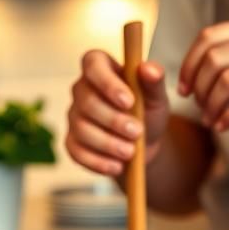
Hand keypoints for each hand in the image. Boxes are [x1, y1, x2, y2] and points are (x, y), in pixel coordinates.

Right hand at [66, 50, 170, 177]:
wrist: (143, 145)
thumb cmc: (147, 113)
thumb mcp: (157, 96)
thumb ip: (154, 82)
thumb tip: (148, 69)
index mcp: (101, 68)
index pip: (92, 63)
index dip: (107, 82)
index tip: (128, 101)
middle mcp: (82, 90)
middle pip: (86, 101)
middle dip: (113, 120)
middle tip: (137, 132)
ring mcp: (74, 117)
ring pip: (81, 129)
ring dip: (108, 143)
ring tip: (130, 151)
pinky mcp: (72, 142)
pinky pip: (77, 152)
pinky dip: (98, 161)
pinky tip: (117, 165)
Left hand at [178, 15, 228, 134]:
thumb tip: (196, 64)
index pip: (208, 37)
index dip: (188, 64)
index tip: (183, 88)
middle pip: (213, 59)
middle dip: (198, 88)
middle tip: (197, 107)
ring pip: (226, 81)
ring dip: (210, 105)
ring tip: (210, 119)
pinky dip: (228, 118)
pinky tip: (223, 126)